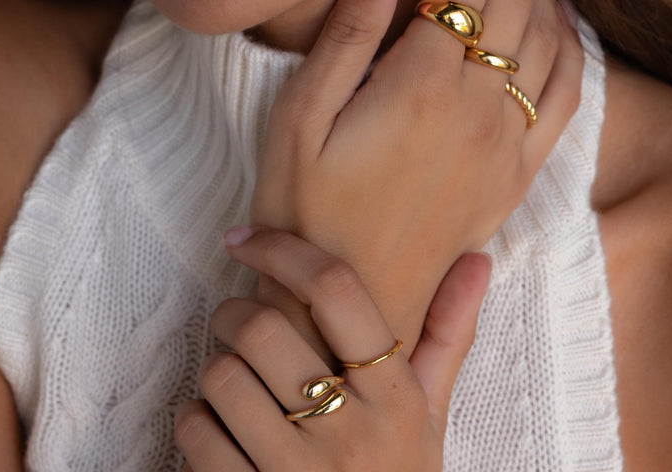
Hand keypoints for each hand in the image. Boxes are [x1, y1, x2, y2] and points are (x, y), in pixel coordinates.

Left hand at [175, 229, 489, 471]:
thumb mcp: (430, 415)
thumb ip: (448, 334)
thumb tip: (477, 258)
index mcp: (396, 397)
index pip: (337, 290)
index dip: (284, 250)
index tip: (247, 238)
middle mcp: (348, 432)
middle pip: (265, 328)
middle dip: (234, 311)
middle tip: (235, 315)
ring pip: (223, 377)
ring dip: (216, 366)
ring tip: (233, 375)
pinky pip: (196, 434)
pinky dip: (194, 418)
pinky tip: (217, 424)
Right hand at [250, 0, 583, 345]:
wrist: (348, 310)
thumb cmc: (306, 213)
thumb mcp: (299, 119)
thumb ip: (347, 35)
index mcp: (424, 82)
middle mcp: (479, 104)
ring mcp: (507, 141)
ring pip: (547, 32)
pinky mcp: (516, 174)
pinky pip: (565, 94)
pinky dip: (569, 41)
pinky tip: (556, 14)